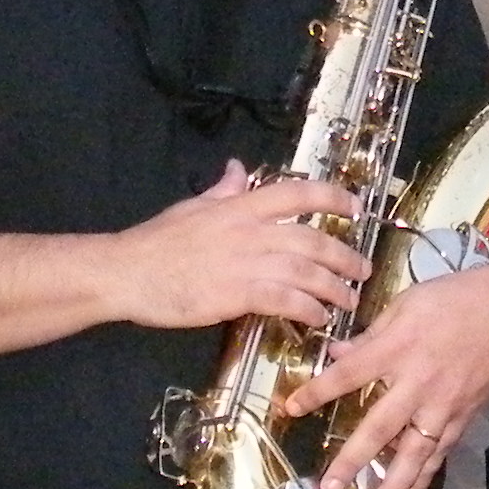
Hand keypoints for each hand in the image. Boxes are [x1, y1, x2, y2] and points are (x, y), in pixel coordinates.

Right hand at [107, 162, 363, 331]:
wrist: (125, 273)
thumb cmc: (156, 242)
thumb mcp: (192, 206)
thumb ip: (222, 190)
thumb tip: (238, 169)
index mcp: (240, 207)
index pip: (297, 193)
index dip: (333, 196)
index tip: (357, 207)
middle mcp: (249, 231)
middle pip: (312, 239)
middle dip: (345, 255)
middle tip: (362, 270)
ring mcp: (244, 263)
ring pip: (306, 272)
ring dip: (333, 288)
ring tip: (347, 301)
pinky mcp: (236, 295)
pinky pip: (285, 301)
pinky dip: (307, 309)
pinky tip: (317, 319)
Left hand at [284, 252, 488, 488]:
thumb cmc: (455, 297)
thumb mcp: (408, 302)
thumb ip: (372, 333)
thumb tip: (336, 353)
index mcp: (399, 347)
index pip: (349, 374)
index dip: (317, 392)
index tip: (291, 409)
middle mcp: (419, 381)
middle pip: (379, 428)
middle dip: (352, 460)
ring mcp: (444, 404)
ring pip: (414, 453)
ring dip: (390, 486)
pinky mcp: (464, 415)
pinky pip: (441, 451)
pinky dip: (425, 475)